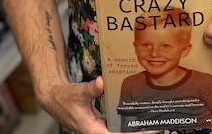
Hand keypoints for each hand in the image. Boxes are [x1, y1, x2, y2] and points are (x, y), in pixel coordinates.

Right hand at [37, 76, 160, 133]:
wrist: (54, 98)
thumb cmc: (64, 98)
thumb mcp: (78, 92)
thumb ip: (91, 89)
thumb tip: (102, 82)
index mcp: (93, 131)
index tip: (148, 131)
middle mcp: (98, 131)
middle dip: (138, 132)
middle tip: (157, 127)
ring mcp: (99, 128)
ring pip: (119, 132)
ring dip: (133, 128)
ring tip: (150, 122)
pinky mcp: (100, 122)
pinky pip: (116, 125)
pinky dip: (126, 122)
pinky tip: (135, 116)